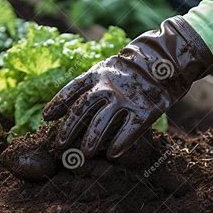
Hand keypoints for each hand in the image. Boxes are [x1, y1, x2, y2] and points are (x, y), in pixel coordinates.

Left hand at [43, 16, 212, 158]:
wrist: (166, 58)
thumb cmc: (134, 66)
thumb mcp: (109, 66)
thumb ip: (92, 81)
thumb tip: (73, 102)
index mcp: (98, 73)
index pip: (72, 89)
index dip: (57, 103)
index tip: (46, 117)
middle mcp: (108, 86)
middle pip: (82, 110)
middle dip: (68, 128)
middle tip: (60, 145)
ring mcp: (126, 98)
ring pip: (102, 123)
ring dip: (91, 140)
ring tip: (84, 154)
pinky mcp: (145, 110)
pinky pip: (129, 130)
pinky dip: (120, 143)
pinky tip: (112, 155)